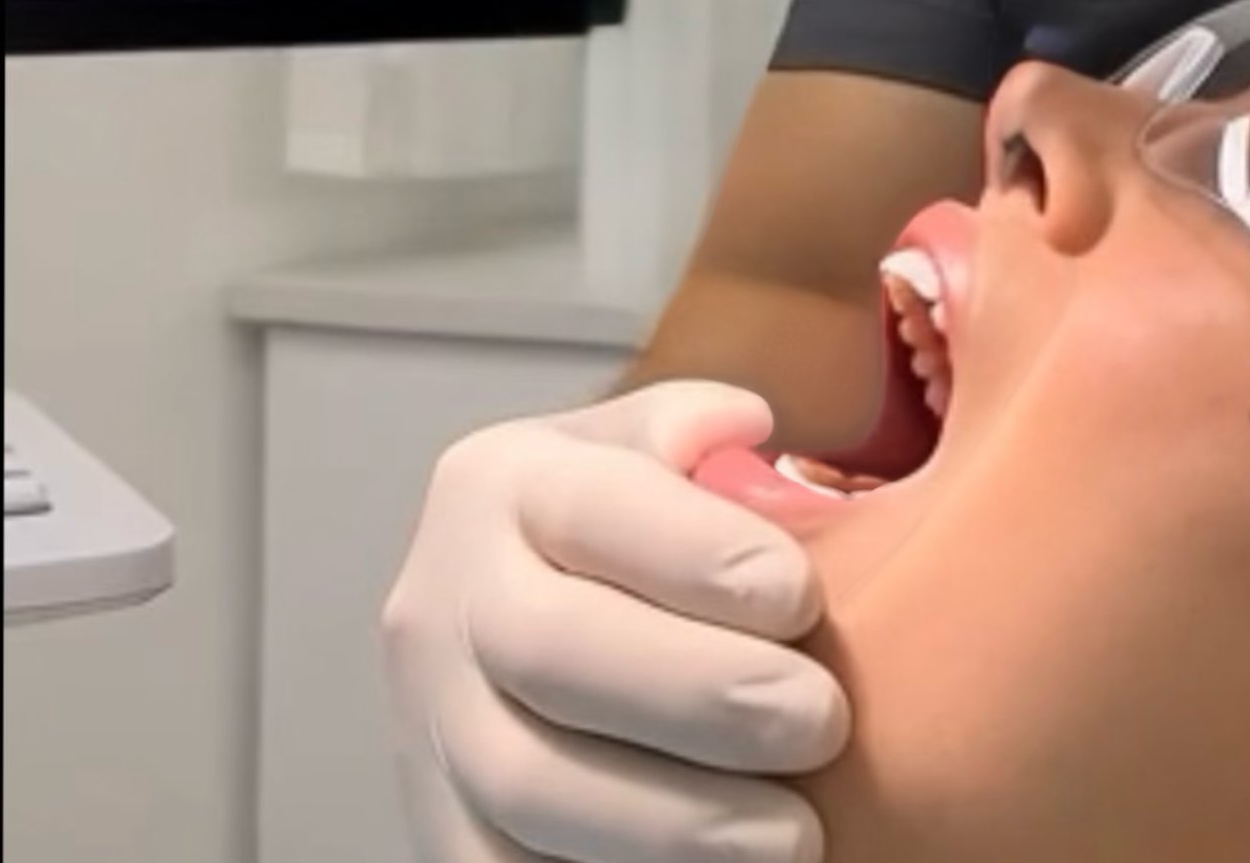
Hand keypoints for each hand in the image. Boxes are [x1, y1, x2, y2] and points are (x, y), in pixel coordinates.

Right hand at [384, 380, 849, 860]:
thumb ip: (691, 430)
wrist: (506, 625)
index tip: (801, 596)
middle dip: (701, 693)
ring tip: (793, 831)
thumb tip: (744, 428)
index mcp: (499, 484)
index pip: (594, 507)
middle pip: (555, 652)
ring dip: (673, 819)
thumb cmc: (610, 534)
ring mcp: (430, 727)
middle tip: (818, 719)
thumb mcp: (640, 452)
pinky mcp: (440, 832)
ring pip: (530, 787)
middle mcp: (445, 600)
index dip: (700, 553)